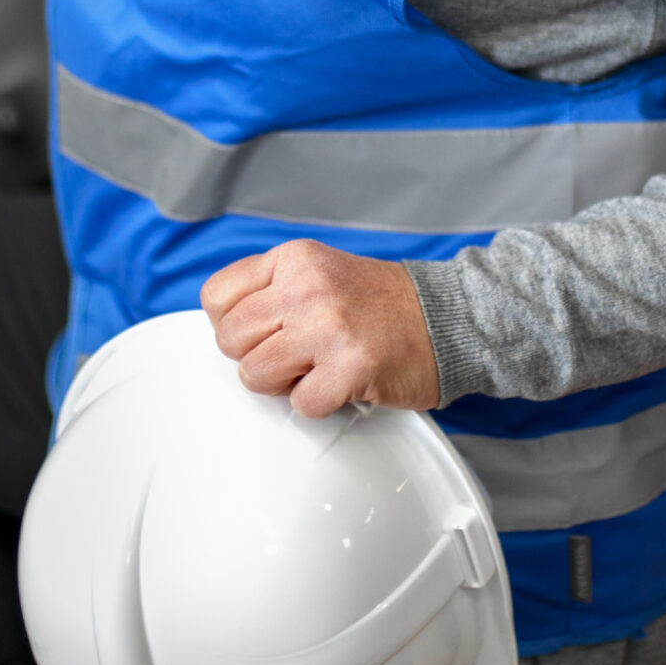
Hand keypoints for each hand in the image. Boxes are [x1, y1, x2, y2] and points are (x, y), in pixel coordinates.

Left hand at [202, 241, 438, 418]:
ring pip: (255, 375)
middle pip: (230, 340)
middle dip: (256, 357)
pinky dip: (319, 403)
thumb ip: (272, 289)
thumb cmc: (383, 303)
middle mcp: (306, 288)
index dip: (231, 324)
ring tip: (315, 369)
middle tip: (292, 356)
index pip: (216, 296)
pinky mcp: (350, 368)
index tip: (258, 332)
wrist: (449, 318)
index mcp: (294, 260)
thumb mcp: (319, 272)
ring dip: (283, 384)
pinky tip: (342, 382)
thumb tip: (225, 326)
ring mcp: (328, 328)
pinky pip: (301, 404)